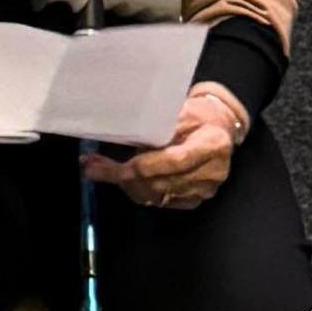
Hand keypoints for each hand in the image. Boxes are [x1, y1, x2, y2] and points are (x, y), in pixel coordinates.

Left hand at [84, 85, 242, 209]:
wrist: (220, 129)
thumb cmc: (199, 115)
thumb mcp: (182, 109)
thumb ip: (159, 125)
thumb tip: (125, 134)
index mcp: (212, 145)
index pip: (173, 161)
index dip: (142, 166)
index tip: (114, 164)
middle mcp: (212, 172)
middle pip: (160, 182)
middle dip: (122, 176)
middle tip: (92, 166)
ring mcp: (204, 189)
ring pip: (155, 195)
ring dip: (125, 184)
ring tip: (101, 169)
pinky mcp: (196, 199)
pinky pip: (160, 201)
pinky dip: (138, 191)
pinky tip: (123, 178)